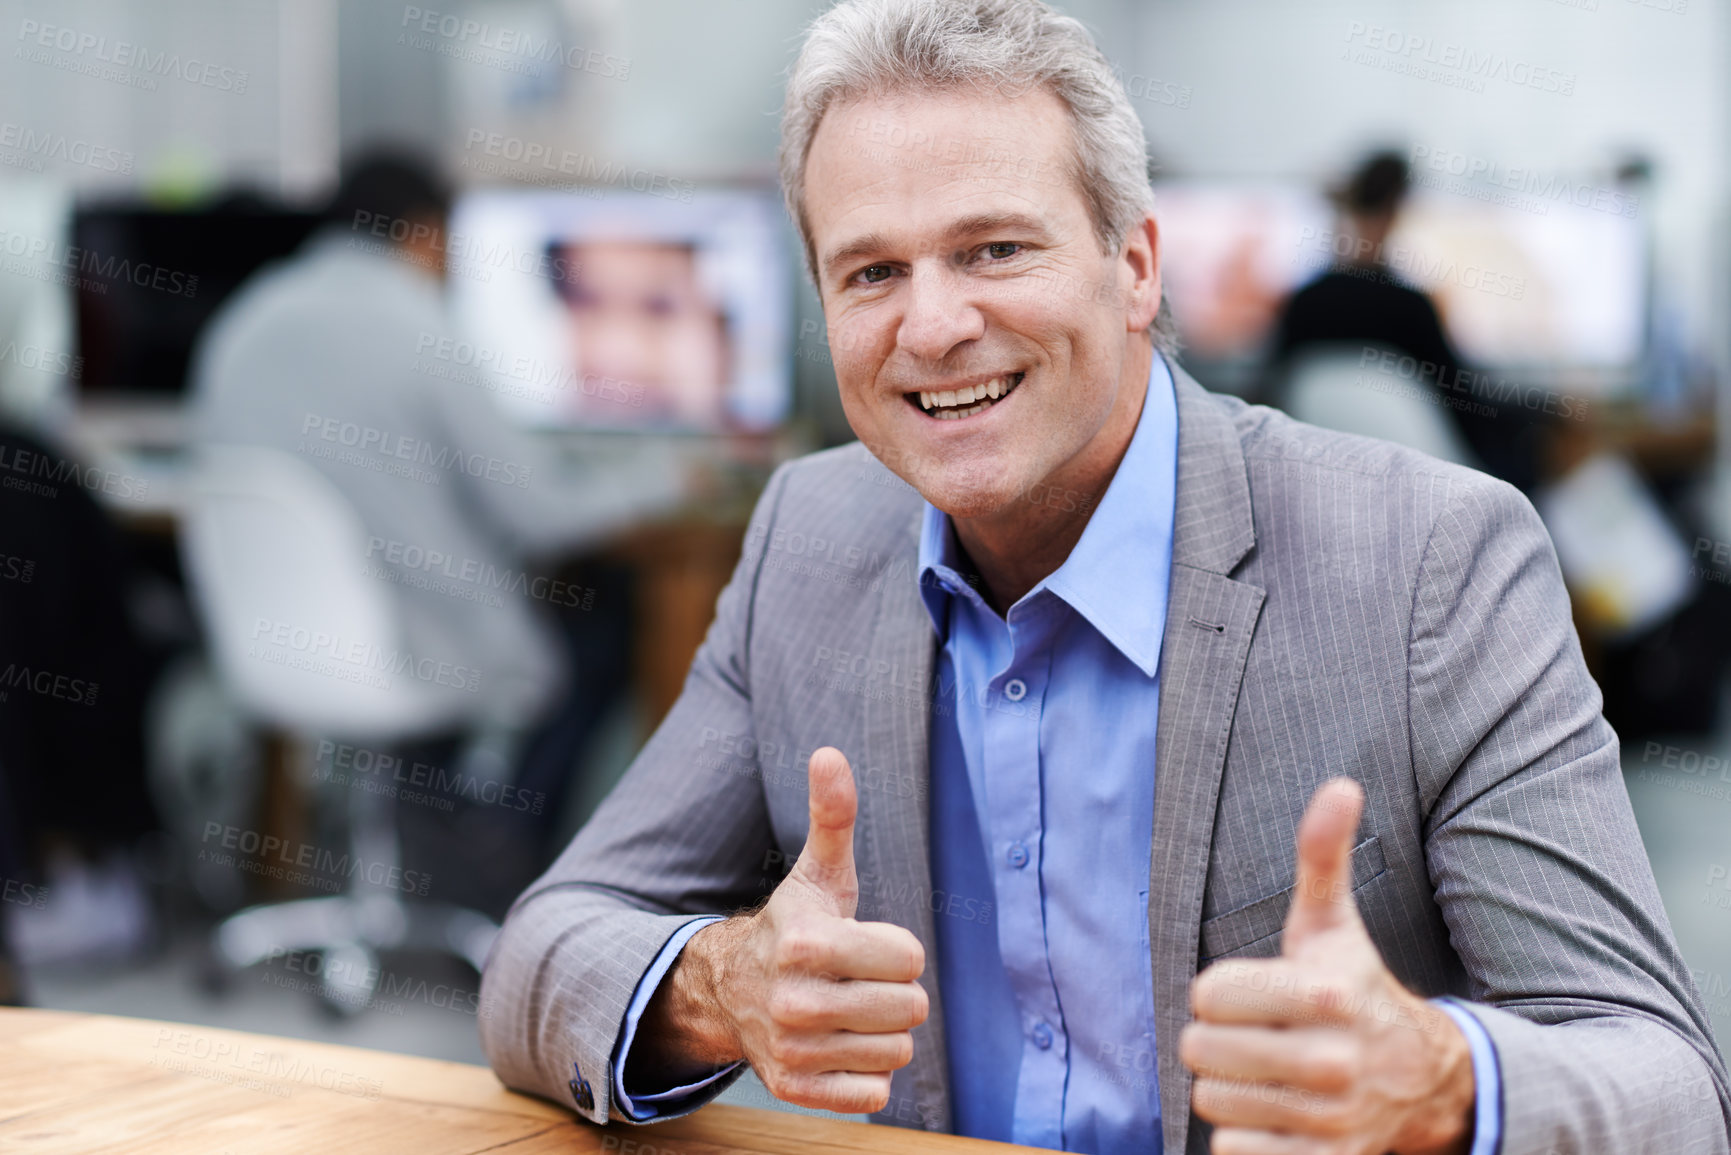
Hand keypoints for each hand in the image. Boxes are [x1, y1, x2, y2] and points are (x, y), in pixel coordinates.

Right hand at [630, 747, 927, 1112]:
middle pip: (909, 1009)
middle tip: (862, 980)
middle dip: (896, 993)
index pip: (909, 959)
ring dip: (883, 1032)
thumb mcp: (818, 871)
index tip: (868, 945)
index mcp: (806, 943)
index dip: (898, 950)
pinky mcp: (795, 1088)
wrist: (731, 989)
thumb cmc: (796, 924)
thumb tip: (830, 753)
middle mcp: (794, 1001)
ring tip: (849, 1010)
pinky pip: (872, 1094)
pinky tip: (839, 1046)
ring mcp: (793, 1049)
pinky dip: (865, 1074)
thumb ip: (832, 815)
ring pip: (896, 1052)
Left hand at [1180, 779, 1475, 1154]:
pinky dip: (1244, 1137)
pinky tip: (1276, 1114)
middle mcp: (1332, 1058)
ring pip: (1213, 1103)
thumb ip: (1321, 855)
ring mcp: (1328, 1118)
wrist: (1423, 1082)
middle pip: (1200, 1050)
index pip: (1208, 994)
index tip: (1248, 993)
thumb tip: (1340, 784)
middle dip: (1215, 1041)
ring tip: (1266, 1073)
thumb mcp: (1332, 925)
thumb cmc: (1353, 990)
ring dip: (1229, 1089)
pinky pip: (1233, 1154)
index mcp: (1326, 993)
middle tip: (1252, 1036)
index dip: (1217, 993)